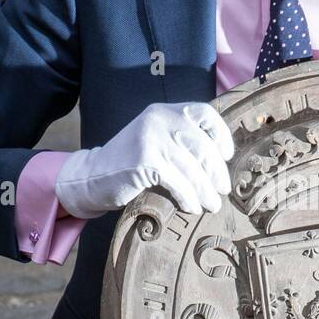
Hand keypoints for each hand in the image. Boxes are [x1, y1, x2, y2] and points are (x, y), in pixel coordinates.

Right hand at [55, 101, 234, 219]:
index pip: (204, 114)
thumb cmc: (131, 164)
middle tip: (222, 190)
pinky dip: (189, 197)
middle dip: (216, 171)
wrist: (92, 177)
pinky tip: (192, 207)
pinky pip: (178, 182)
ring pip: (192, 167)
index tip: (226, 156)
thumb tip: (220, 164)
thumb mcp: (158, 142)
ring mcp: (151, 138)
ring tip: (212, 205)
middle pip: (202, 145)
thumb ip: (182, 142)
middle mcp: (159, 119)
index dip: (220, 135)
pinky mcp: (145, 161)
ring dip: (205, 190)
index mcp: (166, 111)